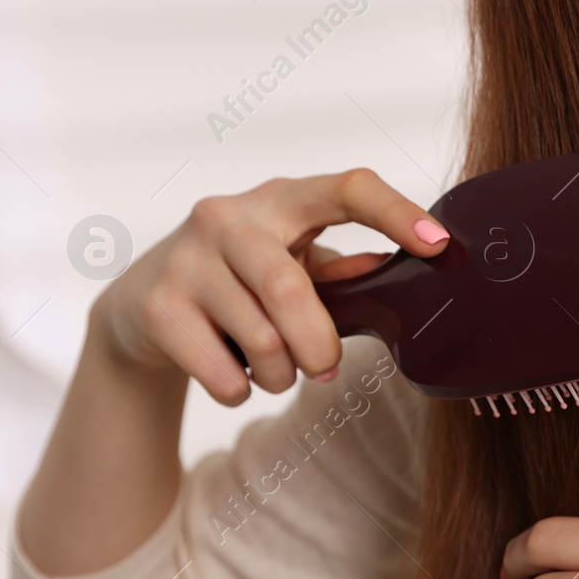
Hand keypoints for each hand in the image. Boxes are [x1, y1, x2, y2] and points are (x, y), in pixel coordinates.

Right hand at [95, 168, 450, 403]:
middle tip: (326, 369)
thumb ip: (343, 272)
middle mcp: (227, 217)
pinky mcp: (156, 308)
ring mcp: (185, 260)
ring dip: (282, 375)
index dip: (395, 212)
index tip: (438, 245)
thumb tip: (400, 275)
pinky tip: (236, 375)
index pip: (347, 188)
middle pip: (290, 290)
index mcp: (280, 199)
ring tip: (276, 371)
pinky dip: (242, 390)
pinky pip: (225, 375)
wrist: (141, 307)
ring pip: (261, 341)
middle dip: (319, 345)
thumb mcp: (293, 265)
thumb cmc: (239, 283)